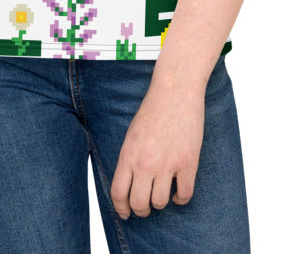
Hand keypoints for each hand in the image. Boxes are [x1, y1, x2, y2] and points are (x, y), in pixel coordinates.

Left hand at [108, 79, 204, 218]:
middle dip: (141, 210)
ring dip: (160, 203)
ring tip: (163, 193)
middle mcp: (145, 163)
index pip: (118, 193)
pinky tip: (178, 192)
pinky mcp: (188, 163)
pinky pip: (184, 195)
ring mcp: (167, 164)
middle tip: (146, 206)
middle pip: (139, 204)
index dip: (121, 208)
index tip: (125, 213)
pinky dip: (181, 199)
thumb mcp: (132, 135)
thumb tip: (129, 184)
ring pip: (160, 203)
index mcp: (128, 155)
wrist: (175, 91)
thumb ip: (129, 160)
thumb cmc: (153, 110)